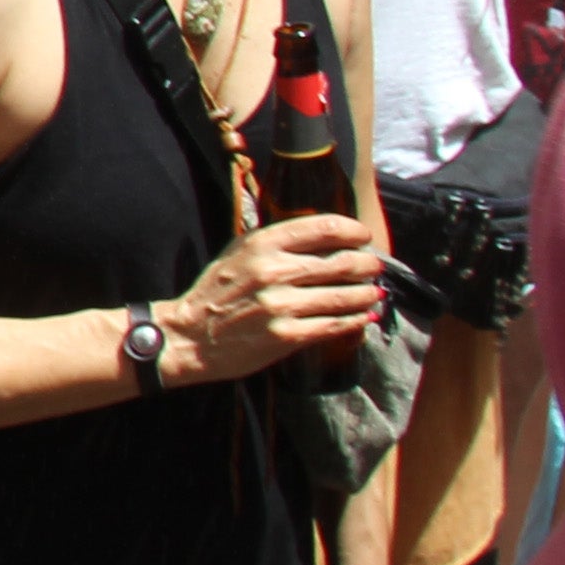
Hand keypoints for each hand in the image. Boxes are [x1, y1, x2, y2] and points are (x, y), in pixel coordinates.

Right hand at [163, 211, 387, 380]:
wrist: (189, 336)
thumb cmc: (216, 292)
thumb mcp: (237, 253)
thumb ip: (275, 242)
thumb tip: (324, 236)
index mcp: (261, 244)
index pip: (324, 227)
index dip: (354, 231)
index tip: (363, 237)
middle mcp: (273, 271)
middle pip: (342, 262)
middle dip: (367, 264)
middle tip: (374, 267)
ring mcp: (281, 305)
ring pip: (345, 296)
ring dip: (368, 294)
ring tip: (374, 293)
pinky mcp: (287, 335)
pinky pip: (336, 325)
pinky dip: (357, 320)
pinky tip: (365, 317)